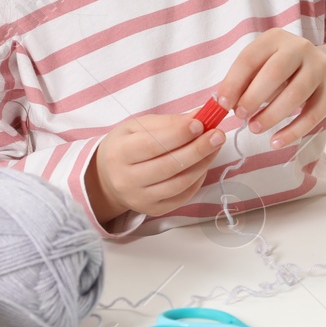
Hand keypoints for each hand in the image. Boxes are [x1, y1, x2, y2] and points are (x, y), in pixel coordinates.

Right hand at [87, 112, 224, 220]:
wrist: (107, 178)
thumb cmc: (126, 146)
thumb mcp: (138, 127)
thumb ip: (169, 121)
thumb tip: (201, 116)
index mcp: (119, 153)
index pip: (151, 145)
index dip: (178, 134)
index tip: (200, 123)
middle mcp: (126, 179)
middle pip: (168, 166)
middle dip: (197, 149)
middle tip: (218, 135)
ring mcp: (140, 198)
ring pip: (179, 184)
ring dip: (202, 164)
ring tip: (215, 147)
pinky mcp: (153, 210)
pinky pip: (182, 196)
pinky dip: (198, 179)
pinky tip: (204, 164)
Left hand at [215, 29, 325, 148]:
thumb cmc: (286, 71)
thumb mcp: (264, 66)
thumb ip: (245, 82)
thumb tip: (224, 104)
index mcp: (276, 38)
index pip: (250, 58)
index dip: (234, 82)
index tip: (223, 104)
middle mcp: (301, 48)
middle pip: (275, 72)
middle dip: (254, 97)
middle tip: (240, 116)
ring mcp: (321, 67)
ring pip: (296, 94)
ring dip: (272, 115)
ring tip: (255, 128)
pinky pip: (312, 115)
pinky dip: (292, 131)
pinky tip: (276, 141)